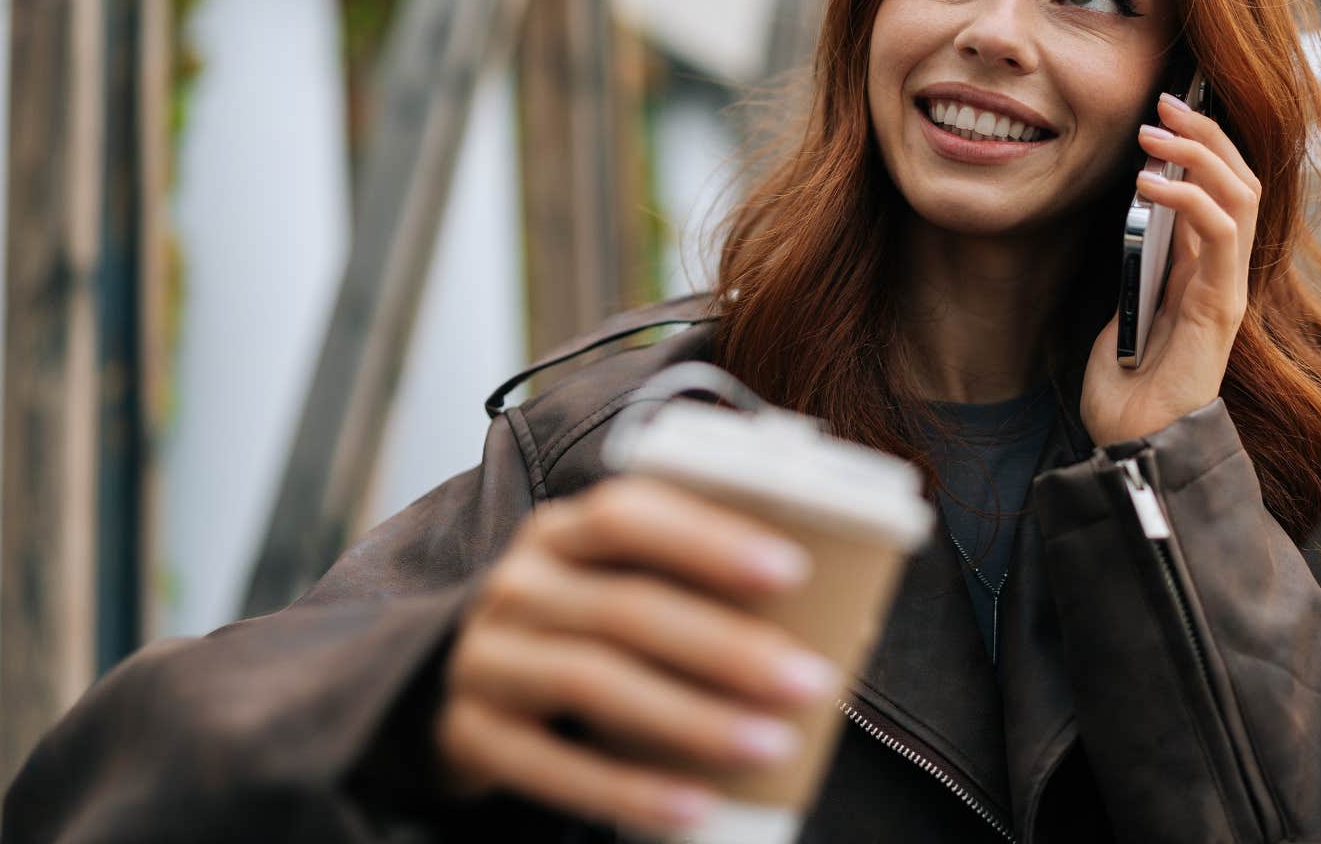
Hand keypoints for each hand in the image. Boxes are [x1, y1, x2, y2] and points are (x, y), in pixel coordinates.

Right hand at [434, 475, 840, 834]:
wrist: (470, 694)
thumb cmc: (589, 632)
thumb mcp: (626, 587)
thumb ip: (704, 586)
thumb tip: (851, 617)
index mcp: (564, 531)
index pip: (629, 513)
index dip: (710, 539)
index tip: (793, 570)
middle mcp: (517, 584)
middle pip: (626, 608)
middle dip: (727, 647)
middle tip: (810, 680)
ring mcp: (485, 658)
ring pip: (594, 681)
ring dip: (693, 718)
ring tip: (772, 744)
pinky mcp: (469, 735)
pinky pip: (550, 767)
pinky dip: (629, 789)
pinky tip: (696, 806)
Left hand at [1082, 93, 1259, 447]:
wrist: (1133, 448)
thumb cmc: (1124, 394)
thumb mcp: (1121, 314)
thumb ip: (1136, 272)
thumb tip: (1132, 226)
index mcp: (1201, 272)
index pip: (1221, 191)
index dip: (1200, 146)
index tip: (1162, 112)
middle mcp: (1223, 275)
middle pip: (1240, 181)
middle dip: (1206, 132)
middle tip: (1165, 101)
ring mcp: (1228, 289)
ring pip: (1241, 194)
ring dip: (1200, 152)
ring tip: (1155, 130)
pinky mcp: (1222, 307)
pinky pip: (1221, 233)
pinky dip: (1188, 197)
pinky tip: (1147, 184)